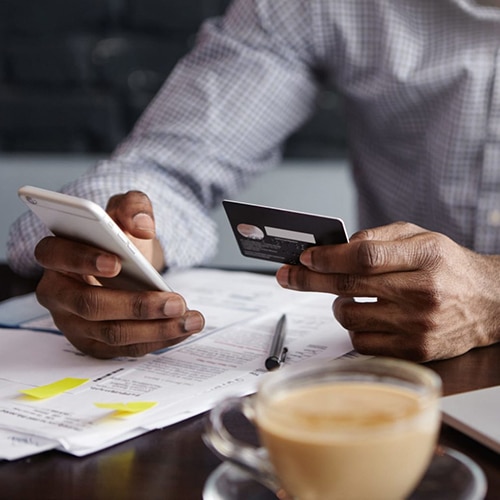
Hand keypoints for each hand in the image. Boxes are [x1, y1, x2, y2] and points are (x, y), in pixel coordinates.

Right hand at [34, 191, 204, 357]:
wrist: (126, 264)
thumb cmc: (119, 238)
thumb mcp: (126, 211)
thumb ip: (133, 206)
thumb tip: (142, 226)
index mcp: (56, 254)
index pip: (56, 255)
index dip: (82, 260)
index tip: (116, 262)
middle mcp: (58, 293)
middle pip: (89, 305)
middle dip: (136, 305)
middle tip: (175, 302)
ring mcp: (74, 323)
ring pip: (112, 333)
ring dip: (156, 329)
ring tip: (190, 318)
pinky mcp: (94, 344)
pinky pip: (125, 349)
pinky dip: (158, 340)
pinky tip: (183, 329)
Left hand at [276, 222, 499, 361]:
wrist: (489, 302)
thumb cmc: (448, 266)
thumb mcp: (421, 237)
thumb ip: (379, 237)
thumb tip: (338, 247)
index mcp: (425, 256)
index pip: (365, 256)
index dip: (329, 258)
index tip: (306, 258)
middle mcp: (423, 292)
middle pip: (350, 287)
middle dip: (310, 280)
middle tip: (289, 276)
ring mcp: (419, 325)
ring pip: (350, 317)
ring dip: (338, 305)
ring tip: (348, 296)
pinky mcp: (415, 350)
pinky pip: (362, 342)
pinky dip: (354, 328)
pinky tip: (367, 316)